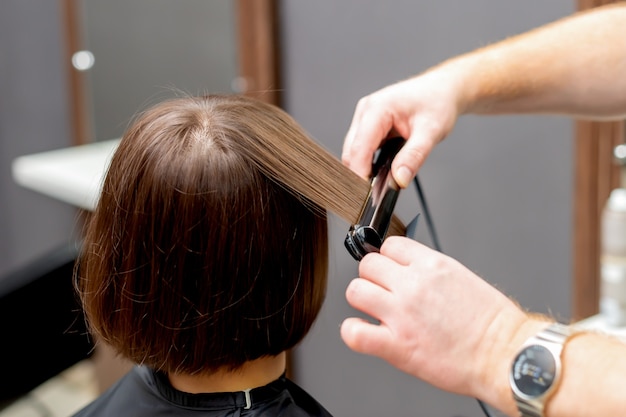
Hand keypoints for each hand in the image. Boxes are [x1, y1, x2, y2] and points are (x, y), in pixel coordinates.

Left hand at [340, 236, 530, 408]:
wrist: (505, 355)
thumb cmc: (492, 323)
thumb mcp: (461, 277)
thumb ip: (429, 270)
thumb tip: (407, 269)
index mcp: (432, 265)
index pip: (390, 245)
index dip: (387, 259)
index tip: (391, 271)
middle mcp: (413, 284)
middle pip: (367, 265)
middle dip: (373, 278)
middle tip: (383, 292)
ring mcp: (402, 314)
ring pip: (355, 291)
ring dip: (362, 301)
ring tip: (375, 312)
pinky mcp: (397, 345)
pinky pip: (354, 332)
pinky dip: (353, 333)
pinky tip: (365, 333)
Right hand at [342, 68, 461, 187]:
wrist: (442, 90)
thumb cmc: (437, 102)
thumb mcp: (431, 131)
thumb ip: (414, 156)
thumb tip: (399, 179)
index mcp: (377, 108)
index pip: (359, 148)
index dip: (360, 173)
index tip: (367, 195)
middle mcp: (366, 111)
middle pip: (351, 152)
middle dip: (360, 173)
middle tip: (375, 194)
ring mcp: (365, 118)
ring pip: (353, 152)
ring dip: (363, 168)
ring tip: (380, 183)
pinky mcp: (368, 126)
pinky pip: (361, 149)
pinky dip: (368, 162)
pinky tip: (380, 171)